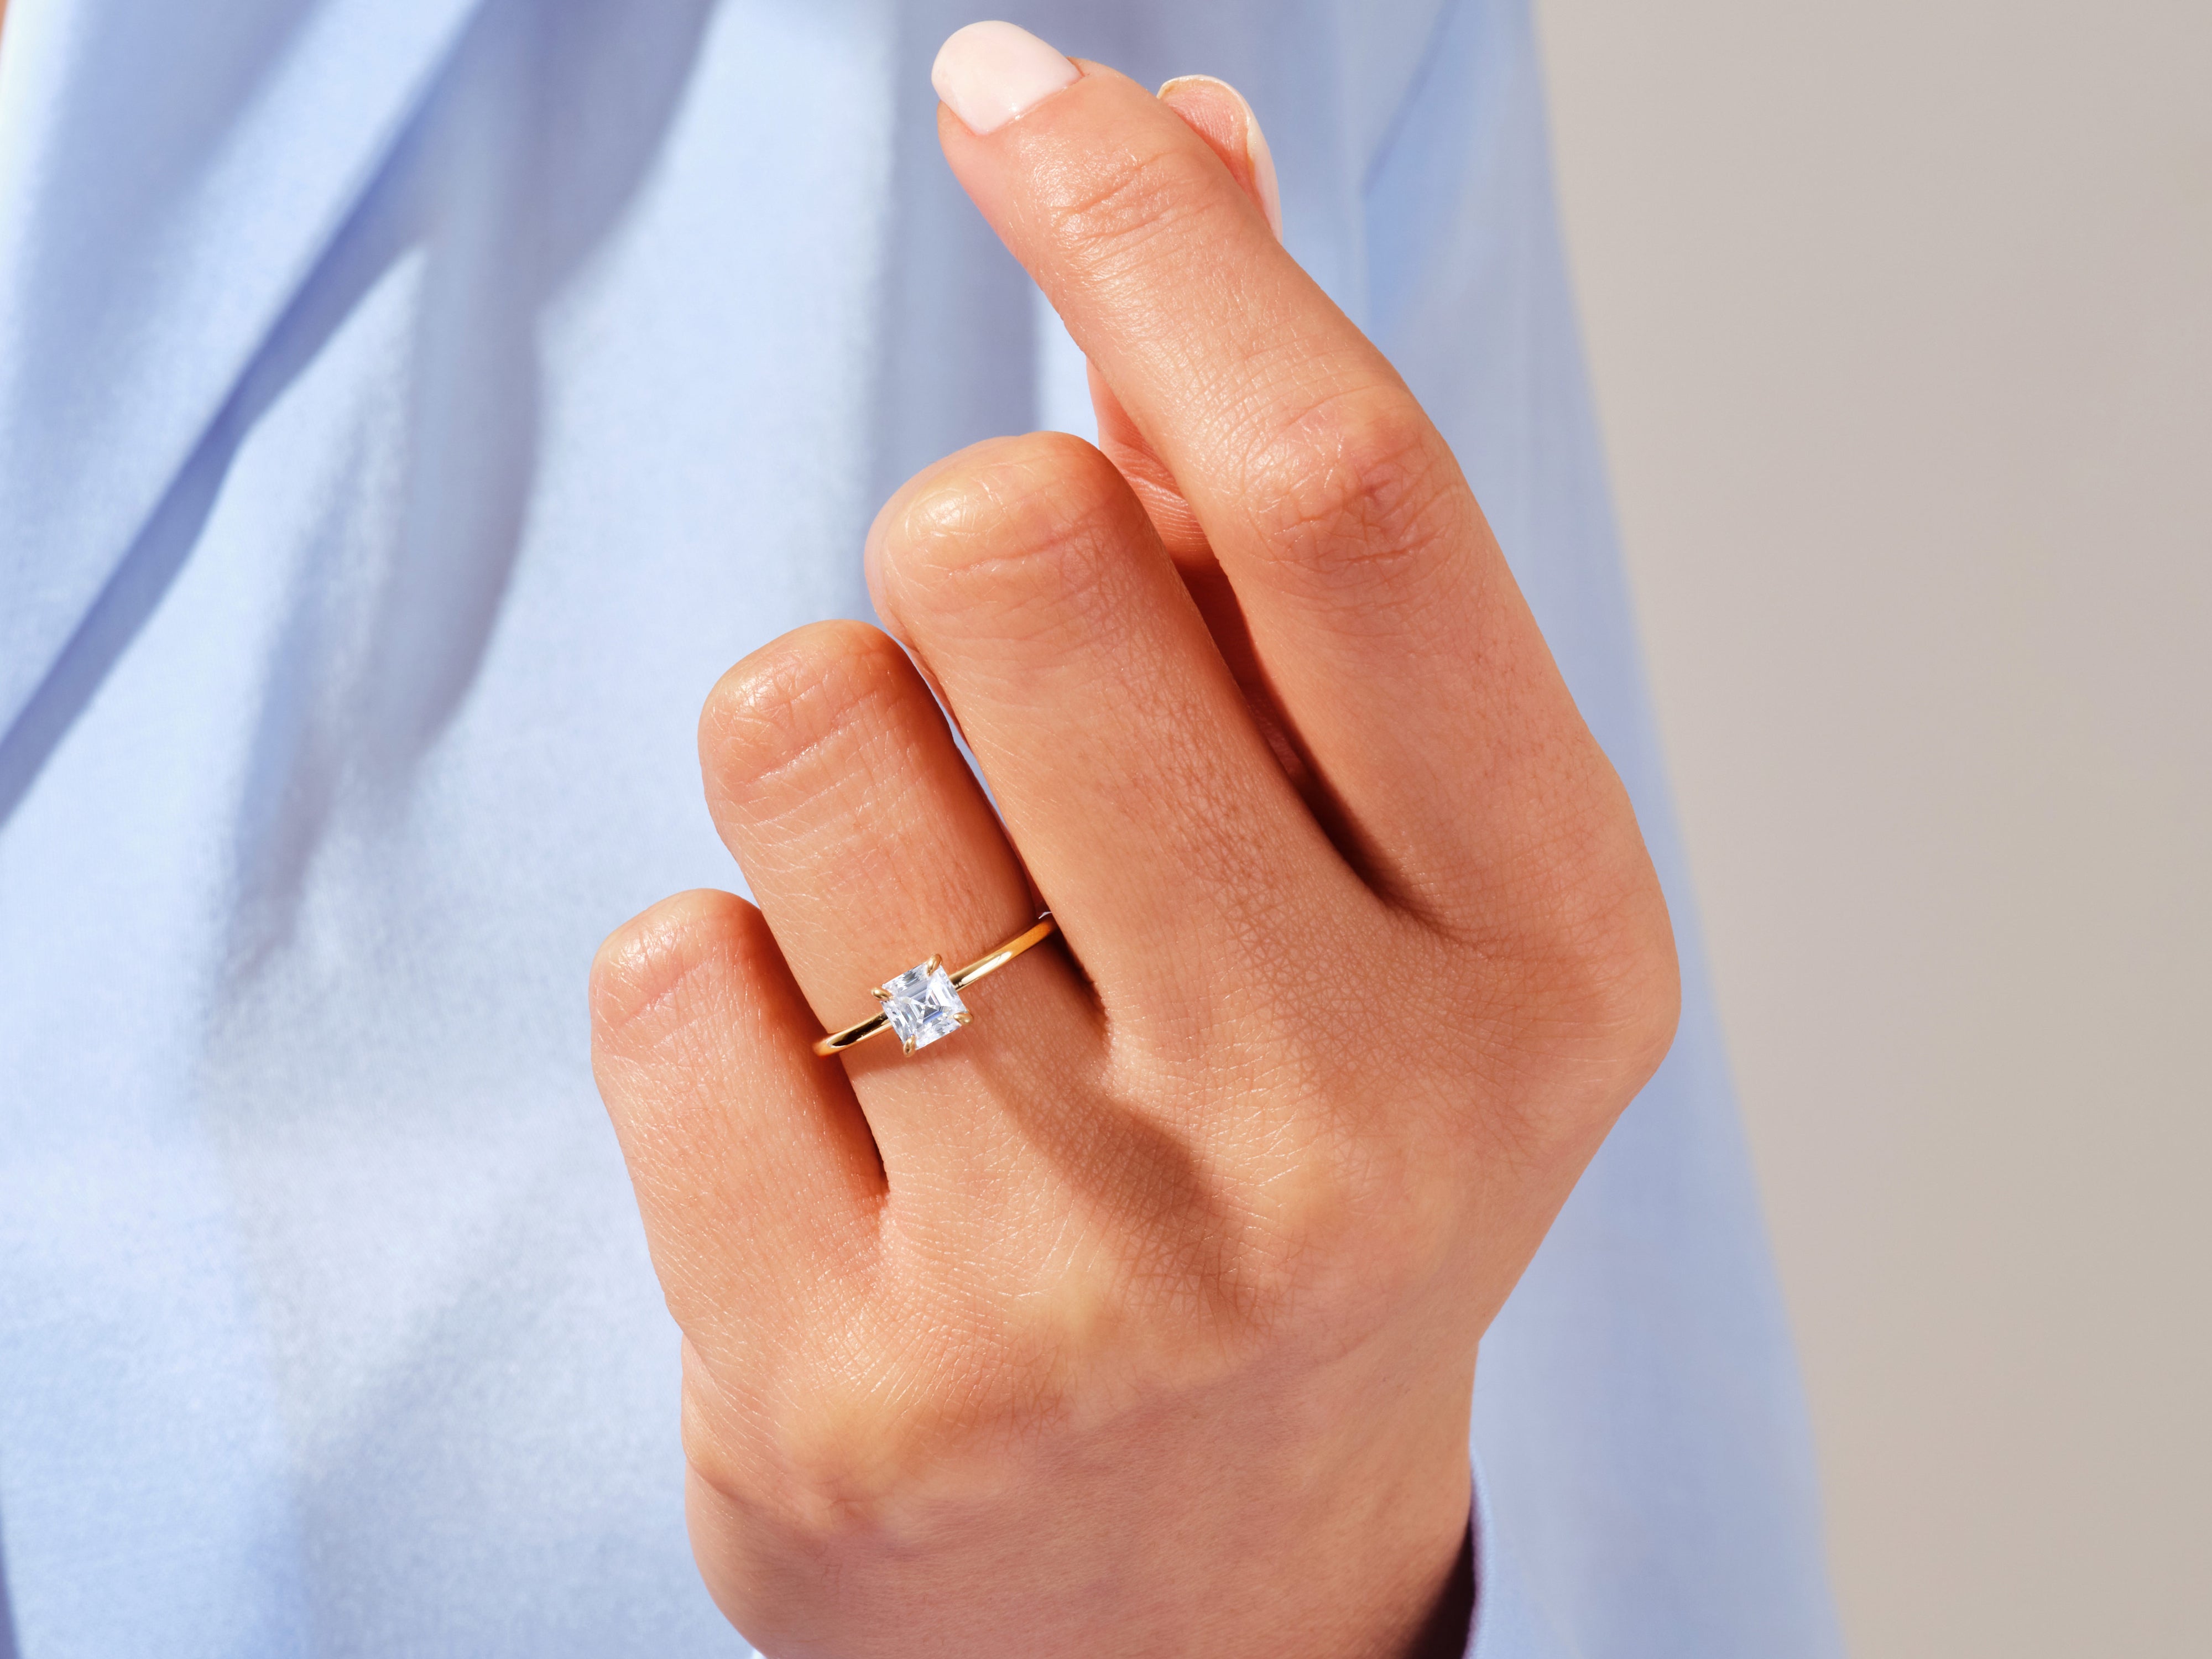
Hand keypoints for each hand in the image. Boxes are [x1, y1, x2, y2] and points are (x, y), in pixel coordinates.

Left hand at [590, 24, 1677, 1658]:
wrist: (1185, 1584)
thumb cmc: (1286, 1151)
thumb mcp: (1370, 861)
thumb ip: (1279, 518)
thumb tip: (1179, 140)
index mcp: (1537, 946)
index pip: (1331, 495)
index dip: (1158, 244)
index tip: (1028, 104)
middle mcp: (1350, 1118)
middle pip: (1010, 551)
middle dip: (961, 551)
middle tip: (1018, 715)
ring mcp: (1100, 1277)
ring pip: (800, 726)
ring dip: (827, 762)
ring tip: (935, 937)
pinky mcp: (855, 1393)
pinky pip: (664, 971)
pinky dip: (716, 988)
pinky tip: (839, 1126)